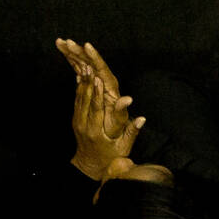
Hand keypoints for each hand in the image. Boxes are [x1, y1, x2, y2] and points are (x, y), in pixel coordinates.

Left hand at [58, 39, 142, 183]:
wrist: (89, 166)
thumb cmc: (110, 157)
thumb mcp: (123, 147)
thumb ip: (132, 131)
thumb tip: (142, 118)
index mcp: (95, 129)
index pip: (96, 107)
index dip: (98, 92)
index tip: (99, 78)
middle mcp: (83, 121)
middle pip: (83, 94)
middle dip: (83, 74)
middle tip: (81, 55)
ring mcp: (77, 118)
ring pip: (78, 92)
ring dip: (77, 72)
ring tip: (76, 52)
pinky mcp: (76, 115)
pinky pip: (77, 95)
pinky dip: (79, 80)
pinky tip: (80, 66)